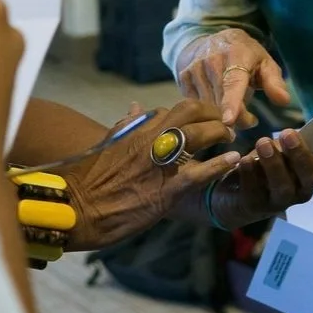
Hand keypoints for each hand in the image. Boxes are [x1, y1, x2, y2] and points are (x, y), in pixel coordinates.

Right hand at [63, 100, 242, 250]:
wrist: (77, 206)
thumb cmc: (89, 177)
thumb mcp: (108, 143)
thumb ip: (126, 124)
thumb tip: (136, 106)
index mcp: (138, 128)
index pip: (175, 108)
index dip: (197, 112)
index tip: (207, 118)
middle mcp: (151, 138)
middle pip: (191, 111)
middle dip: (213, 114)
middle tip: (227, 125)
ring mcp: (159, 162)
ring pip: (199, 134)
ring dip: (221, 133)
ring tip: (231, 140)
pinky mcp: (166, 189)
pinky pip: (199, 173)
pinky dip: (219, 165)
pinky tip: (235, 160)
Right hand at [177, 29, 289, 126]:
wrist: (210, 38)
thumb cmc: (244, 54)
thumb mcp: (264, 62)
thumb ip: (274, 82)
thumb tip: (284, 100)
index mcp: (236, 54)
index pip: (233, 82)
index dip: (231, 102)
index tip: (229, 120)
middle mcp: (211, 60)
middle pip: (221, 101)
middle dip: (237, 117)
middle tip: (249, 120)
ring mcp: (194, 68)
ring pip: (207, 106)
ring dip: (222, 117)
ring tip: (235, 111)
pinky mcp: (183, 78)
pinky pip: (195, 104)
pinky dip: (207, 111)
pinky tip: (217, 105)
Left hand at [208, 129, 312, 227]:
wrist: (232, 196)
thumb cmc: (266, 168)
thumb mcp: (286, 151)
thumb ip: (310, 140)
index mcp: (311, 175)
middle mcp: (300, 190)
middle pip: (311, 177)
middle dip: (301, 155)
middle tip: (287, 132)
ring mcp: (278, 201)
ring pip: (283, 186)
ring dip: (274, 163)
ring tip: (263, 142)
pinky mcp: (254, 205)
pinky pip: (254, 191)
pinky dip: (250, 173)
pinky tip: (244, 160)